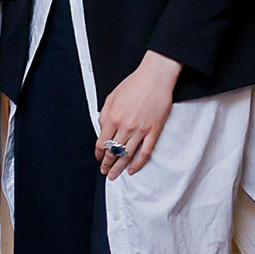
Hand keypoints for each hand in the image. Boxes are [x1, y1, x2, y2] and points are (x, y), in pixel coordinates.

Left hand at [96, 51, 181, 177]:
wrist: (155, 78)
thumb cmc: (134, 84)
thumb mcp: (112, 97)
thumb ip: (105, 115)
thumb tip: (101, 129)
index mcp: (113, 118)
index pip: (102, 143)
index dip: (98, 153)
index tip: (98, 158)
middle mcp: (125, 127)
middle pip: (113, 152)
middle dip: (107, 164)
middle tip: (104, 172)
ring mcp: (140, 131)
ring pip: (126, 155)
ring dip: (119, 168)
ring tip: (114, 175)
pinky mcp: (153, 132)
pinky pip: (144, 152)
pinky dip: (137, 164)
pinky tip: (132, 170)